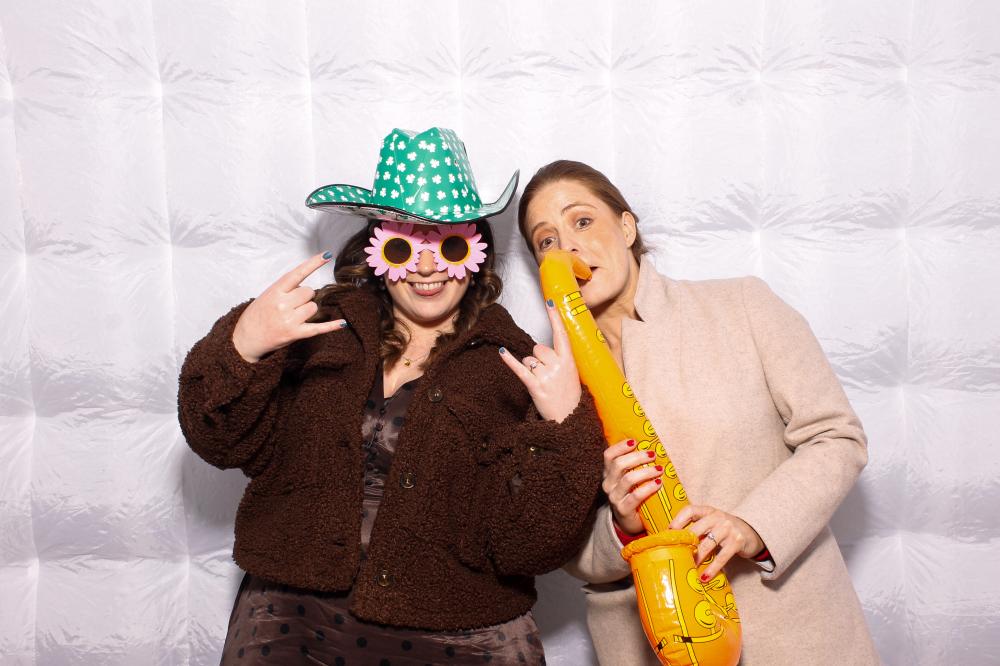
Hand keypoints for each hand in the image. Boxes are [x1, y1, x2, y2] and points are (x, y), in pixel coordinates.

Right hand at [232, 253, 346, 362]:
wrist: (245, 338)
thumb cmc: (258, 314)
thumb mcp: (267, 295)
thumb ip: (286, 289)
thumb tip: (308, 289)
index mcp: (275, 291)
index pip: (297, 273)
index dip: (313, 263)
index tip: (327, 255)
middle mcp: (282, 304)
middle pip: (309, 292)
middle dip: (305, 297)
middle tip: (292, 305)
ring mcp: (289, 319)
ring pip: (314, 307)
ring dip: (308, 311)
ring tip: (294, 317)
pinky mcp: (295, 334)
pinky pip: (318, 328)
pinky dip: (331, 326)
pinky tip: (342, 323)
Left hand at [498, 299, 581, 422]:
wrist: (569, 419)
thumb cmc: (569, 396)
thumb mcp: (572, 374)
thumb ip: (560, 359)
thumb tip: (540, 350)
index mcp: (569, 361)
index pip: (561, 334)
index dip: (555, 317)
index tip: (550, 301)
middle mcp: (558, 366)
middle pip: (538, 348)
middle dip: (538, 358)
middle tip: (547, 374)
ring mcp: (546, 376)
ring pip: (529, 359)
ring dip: (531, 368)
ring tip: (542, 383)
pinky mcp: (534, 386)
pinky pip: (519, 369)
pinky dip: (509, 361)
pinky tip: (502, 352)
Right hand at [602, 438, 661, 534]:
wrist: (629, 521)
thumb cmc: (633, 494)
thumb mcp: (629, 478)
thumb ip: (634, 465)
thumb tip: (651, 445)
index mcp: (608, 473)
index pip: (608, 455)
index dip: (620, 447)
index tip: (635, 441)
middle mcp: (608, 484)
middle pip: (618, 464)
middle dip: (637, 457)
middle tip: (653, 454)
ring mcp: (614, 497)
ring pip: (628, 479)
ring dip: (646, 472)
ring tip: (659, 469)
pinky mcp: (623, 509)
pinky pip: (636, 496)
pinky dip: (648, 488)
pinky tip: (658, 483)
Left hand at [669, 505, 764, 580]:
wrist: (751, 532)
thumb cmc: (724, 529)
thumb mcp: (712, 523)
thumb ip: (697, 528)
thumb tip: (675, 542)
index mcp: (708, 511)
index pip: (690, 510)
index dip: (678, 520)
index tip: (669, 532)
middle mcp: (718, 517)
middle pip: (696, 529)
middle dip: (685, 543)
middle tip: (676, 554)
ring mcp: (728, 529)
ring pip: (707, 544)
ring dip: (697, 558)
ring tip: (689, 568)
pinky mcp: (737, 542)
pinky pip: (722, 557)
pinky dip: (712, 569)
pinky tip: (704, 577)